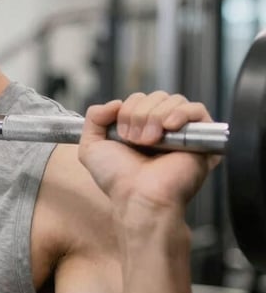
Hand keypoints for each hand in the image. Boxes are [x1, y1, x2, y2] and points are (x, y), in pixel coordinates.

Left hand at [78, 92, 219, 217]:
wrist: (138, 196)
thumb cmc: (118, 179)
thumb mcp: (91, 146)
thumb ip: (94, 118)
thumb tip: (114, 102)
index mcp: (141, 129)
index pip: (139, 99)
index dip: (127, 109)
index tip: (122, 134)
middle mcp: (163, 129)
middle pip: (156, 96)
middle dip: (139, 113)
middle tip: (135, 139)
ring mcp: (183, 133)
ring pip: (174, 100)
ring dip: (155, 116)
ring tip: (150, 141)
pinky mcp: (202, 139)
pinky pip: (197, 110)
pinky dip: (180, 113)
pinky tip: (168, 128)